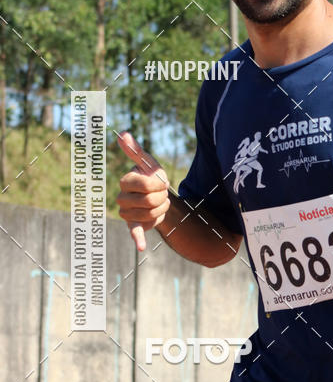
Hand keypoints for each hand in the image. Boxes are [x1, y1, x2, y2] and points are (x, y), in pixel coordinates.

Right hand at [117, 132, 170, 250]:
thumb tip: (123, 134)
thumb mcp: (147, 162)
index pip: (147, 185)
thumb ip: (135, 150)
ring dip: (162, 208)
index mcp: (125, 181)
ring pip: (152, 213)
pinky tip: (142, 246)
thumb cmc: (150, 175)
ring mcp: (126, 212)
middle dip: (162, 197)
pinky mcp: (133, 225)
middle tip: (161, 194)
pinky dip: (138, 239)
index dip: (160, 184)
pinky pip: (134, 231)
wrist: (156, 195)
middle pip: (150, 201)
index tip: (162, 182)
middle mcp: (121, 197)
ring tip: (159, 203)